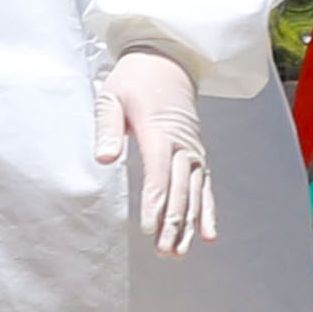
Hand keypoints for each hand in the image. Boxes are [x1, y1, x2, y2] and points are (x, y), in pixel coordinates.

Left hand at [98, 49, 213, 253]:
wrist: (167, 59)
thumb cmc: (134, 79)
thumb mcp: (111, 96)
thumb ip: (107, 126)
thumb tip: (104, 158)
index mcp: (159, 130)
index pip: (158, 171)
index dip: (155, 200)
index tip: (148, 226)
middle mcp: (182, 143)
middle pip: (180, 188)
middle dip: (172, 221)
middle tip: (163, 251)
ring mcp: (193, 150)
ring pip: (195, 192)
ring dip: (188, 223)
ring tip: (178, 252)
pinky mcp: (197, 154)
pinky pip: (205, 186)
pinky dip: (207, 210)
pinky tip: (207, 235)